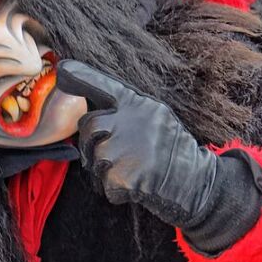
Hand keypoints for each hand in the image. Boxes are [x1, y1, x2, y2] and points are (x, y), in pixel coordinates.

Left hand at [56, 59, 219, 228]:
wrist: (198, 184)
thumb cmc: (173, 150)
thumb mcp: (156, 117)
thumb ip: (128, 111)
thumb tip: (94, 112)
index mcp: (139, 104)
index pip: (103, 84)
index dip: (81, 76)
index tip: (62, 69)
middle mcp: (131, 121)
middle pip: (89, 125)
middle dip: (92, 142)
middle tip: (112, 155)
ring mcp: (127, 148)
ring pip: (94, 157)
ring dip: (105, 170)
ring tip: (131, 171)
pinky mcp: (125, 176)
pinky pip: (104, 184)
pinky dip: (115, 191)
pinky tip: (136, 186)